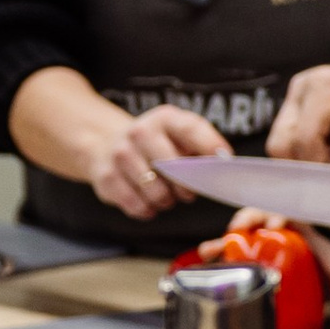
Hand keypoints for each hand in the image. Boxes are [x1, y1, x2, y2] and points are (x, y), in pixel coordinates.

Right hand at [87, 100, 232, 220]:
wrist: (107, 144)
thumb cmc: (156, 144)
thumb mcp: (178, 135)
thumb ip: (200, 146)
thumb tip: (223, 163)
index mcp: (165, 118)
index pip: (191, 129)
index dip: (209, 146)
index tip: (222, 163)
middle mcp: (140, 132)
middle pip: (173, 167)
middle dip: (186, 187)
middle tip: (188, 193)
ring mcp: (121, 154)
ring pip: (156, 191)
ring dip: (166, 200)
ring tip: (167, 196)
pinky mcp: (107, 178)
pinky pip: (136, 206)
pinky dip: (147, 210)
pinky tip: (148, 202)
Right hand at [270, 33, 329, 165]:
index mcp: (321, 87)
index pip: (302, 139)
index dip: (319, 166)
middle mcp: (300, 92)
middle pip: (281, 146)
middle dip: (308, 168)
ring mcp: (294, 104)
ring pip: (282, 150)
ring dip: (308, 165)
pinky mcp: (296, 116)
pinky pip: (291, 148)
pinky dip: (311, 160)